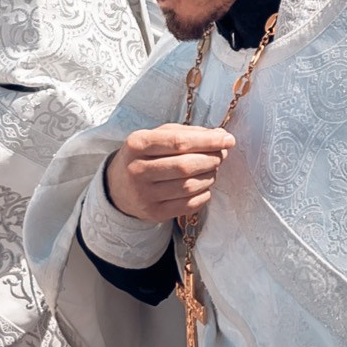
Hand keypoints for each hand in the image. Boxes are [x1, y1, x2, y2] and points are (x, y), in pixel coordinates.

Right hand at [102, 125, 235, 225]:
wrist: (118, 187)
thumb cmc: (146, 156)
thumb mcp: (158, 136)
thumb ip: (188, 133)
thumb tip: (221, 135)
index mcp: (138, 144)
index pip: (179, 142)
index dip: (208, 141)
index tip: (228, 139)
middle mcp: (137, 170)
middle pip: (185, 166)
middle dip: (212, 159)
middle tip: (222, 155)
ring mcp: (144, 195)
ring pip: (189, 186)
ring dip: (210, 176)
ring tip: (211, 169)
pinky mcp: (154, 213)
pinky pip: (190, 205)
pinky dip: (204, 194)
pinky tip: (203, 186)